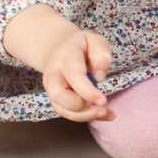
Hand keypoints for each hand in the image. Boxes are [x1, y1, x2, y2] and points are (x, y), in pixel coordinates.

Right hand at [2, 5, 113, 122]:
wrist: (57, 47)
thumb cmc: (81, 46)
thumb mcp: (94, 40)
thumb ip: (101, 53)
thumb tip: (99, 75)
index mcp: (65, 56)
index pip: (73, 74)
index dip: (87, 91)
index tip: (103, 101)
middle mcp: (53, 73)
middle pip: (58, 95)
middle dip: (81, 106)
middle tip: (103, 105)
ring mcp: (51, 87)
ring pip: (61, 108)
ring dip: (85, 115)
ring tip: (107, 112)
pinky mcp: (55, 99)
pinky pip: (66, 113)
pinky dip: (85, 117)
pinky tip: (102, 114)